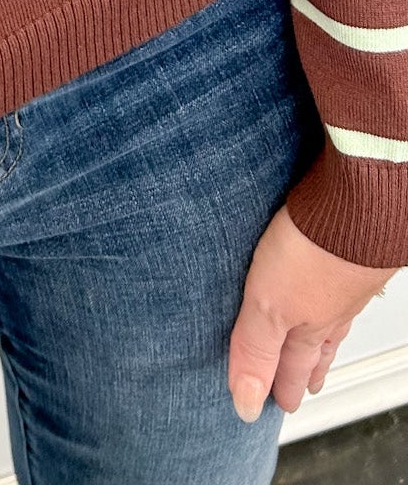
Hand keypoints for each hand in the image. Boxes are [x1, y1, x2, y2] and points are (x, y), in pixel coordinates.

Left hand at [227, 203, 396, 420]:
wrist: (359, 200)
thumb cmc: (318, 250)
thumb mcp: (269, 305)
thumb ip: (256, 349)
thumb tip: (245, 403)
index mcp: (308, 327)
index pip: (290, 367)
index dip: (281, 387)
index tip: (276, 404)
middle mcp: (330, 310)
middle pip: (315, 348)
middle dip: (305, 369)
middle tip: (304, 387)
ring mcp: (344, 282)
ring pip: (332, 320)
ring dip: (322, 338)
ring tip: (318, 348)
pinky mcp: (351, 251)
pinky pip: (341, 287)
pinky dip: (335, 298)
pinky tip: (332, 285)